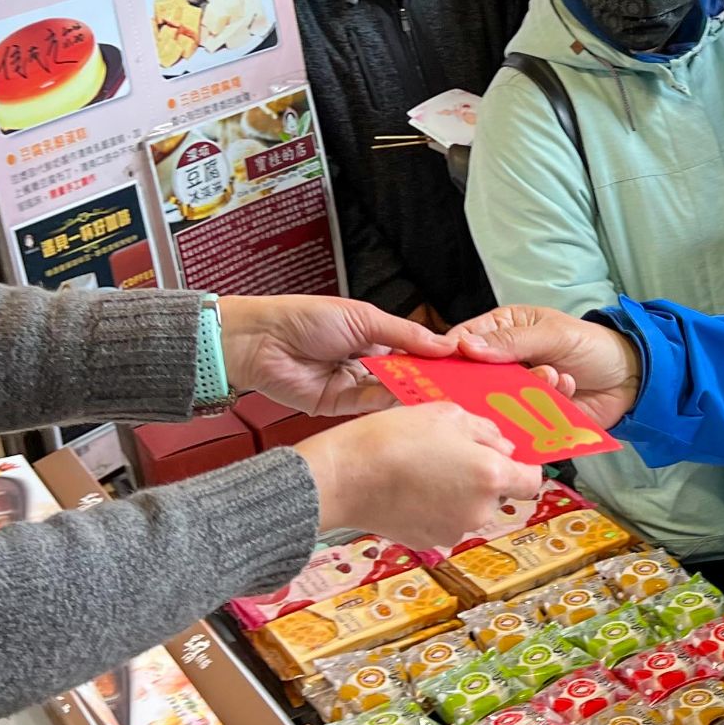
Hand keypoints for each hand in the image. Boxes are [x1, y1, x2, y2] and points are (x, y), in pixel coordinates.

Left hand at [218, 294, 455, 415]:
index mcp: (374, 336)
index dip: (436, 358)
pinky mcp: (340, 406)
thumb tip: (445, 343)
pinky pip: (372, 406)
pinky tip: (412, 402)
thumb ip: (405, 334)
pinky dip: (391, 404)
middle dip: (429, 379)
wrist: (260, 340)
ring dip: (413, 393)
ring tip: (442, 395)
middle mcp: (367, 362)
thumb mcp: (364, 318)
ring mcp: (354, 385)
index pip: (414, 351)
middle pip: (406, 375)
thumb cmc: (305, 318)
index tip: (463, 365)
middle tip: (460, 386)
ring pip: (393, 393)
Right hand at [297, 404, 542, 546]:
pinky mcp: (428, 542)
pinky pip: (445, 522)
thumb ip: (486, 431)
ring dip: (458, 493)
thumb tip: (503, 447)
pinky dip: (435, 508)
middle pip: (498, 494)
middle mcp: (480, 510)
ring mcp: (454, 530)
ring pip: (470, 509)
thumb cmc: (392, 439)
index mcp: (491, 475)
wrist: (343, 477)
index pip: (532, 480)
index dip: (522, 466)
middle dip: (483, 477)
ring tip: (425, 469)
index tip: (506, 456)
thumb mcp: (446, 414)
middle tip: (451, 454)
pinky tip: (411, 489)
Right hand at [455, 304, 643, 427]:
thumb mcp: (554, 334)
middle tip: (499, 384)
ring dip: (525, 392)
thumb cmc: (593, 345)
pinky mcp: (534, 418)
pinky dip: (542, 408)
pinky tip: (567, 389)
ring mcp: (518, 393)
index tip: (448, 367)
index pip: (465, 341)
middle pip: (474, 378)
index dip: (452, 354)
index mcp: (504, 331)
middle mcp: (506, 364)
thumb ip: (513, 341)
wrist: (632, 378)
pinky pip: (523, 421)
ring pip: (498, 402)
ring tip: (554, 377)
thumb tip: (467, 347)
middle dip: (484, 383)